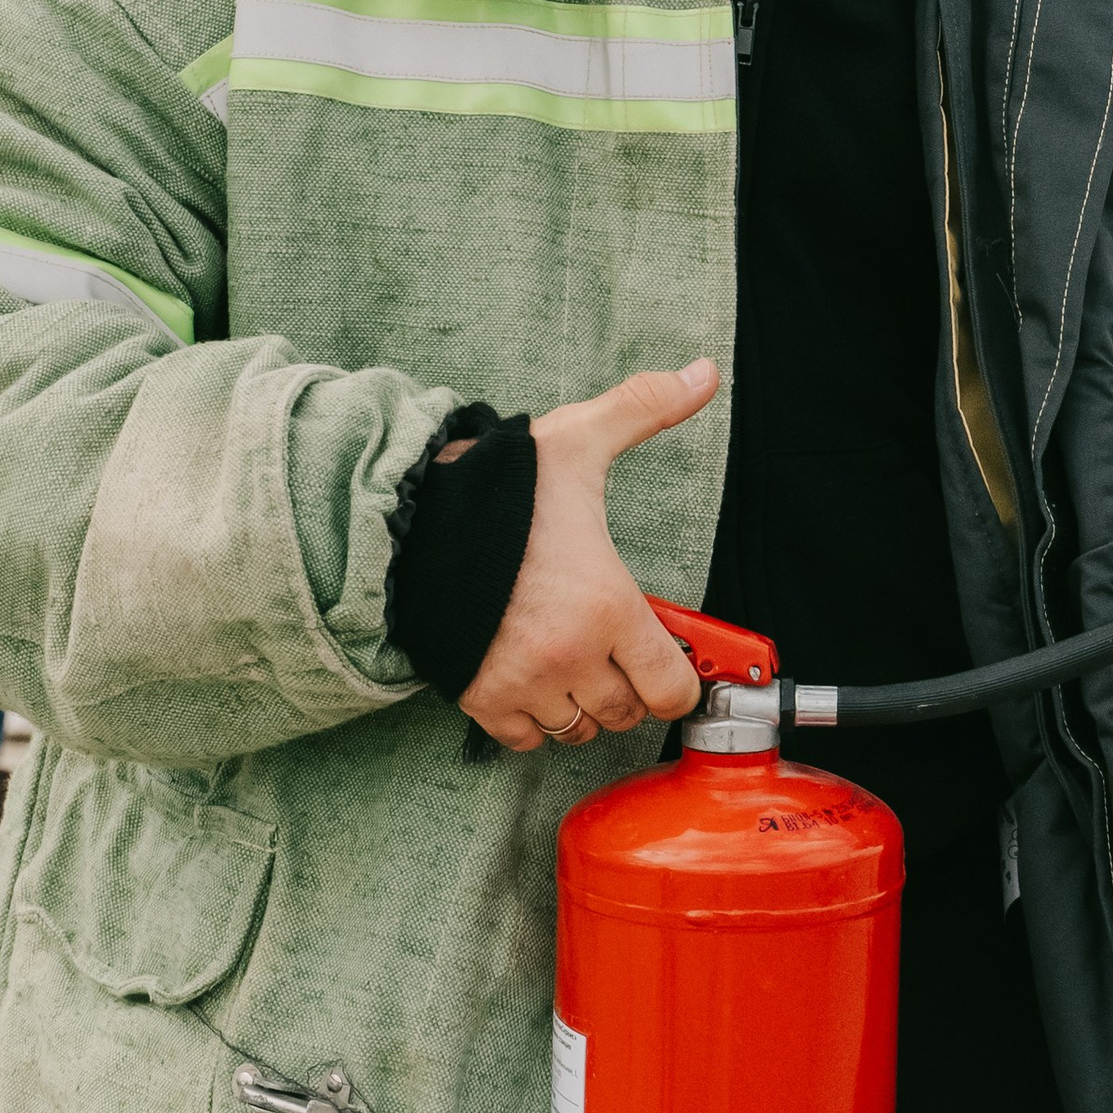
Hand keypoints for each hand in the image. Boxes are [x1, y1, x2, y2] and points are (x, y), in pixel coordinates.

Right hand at [457, 361, 719, 753]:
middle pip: (624, 714)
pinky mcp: (478, 698)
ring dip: (581, 705)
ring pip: (576, 730)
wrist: (408, 516)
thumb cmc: (499, 486)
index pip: (671, 688)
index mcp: (607, 605)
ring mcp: (521, 683)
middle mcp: (569, 655)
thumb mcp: (578, 439)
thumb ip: (645, 408)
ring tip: (572, 661)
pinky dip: (533, 720)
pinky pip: (525, 739)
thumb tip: (705, 372)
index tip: (662, 654)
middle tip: (612, 648)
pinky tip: (530, 677)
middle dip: (626, 686)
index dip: (676, 677)